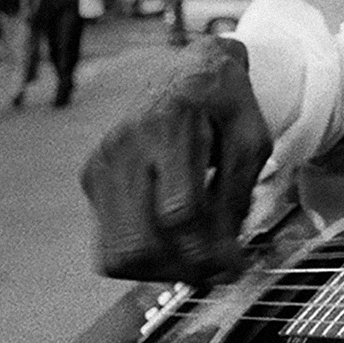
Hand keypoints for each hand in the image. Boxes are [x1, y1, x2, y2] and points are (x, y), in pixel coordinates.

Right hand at [80, 37, 272, 282]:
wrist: (188, 70)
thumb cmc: (226, 104)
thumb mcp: (251, 139)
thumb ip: (237, 195)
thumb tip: (224, 256)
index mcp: (171, 125)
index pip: (179, 211)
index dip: (209, 250)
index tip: (235, 267)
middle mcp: (126, 145)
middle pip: (140, 241)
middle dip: (183, 269)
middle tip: (215, 272)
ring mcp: (103, 161)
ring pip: (117, 251)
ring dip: (161, 271)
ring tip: (195, 262)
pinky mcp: (92, 175)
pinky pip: (108, 241)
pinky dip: (142, 256)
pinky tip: (171, 243)